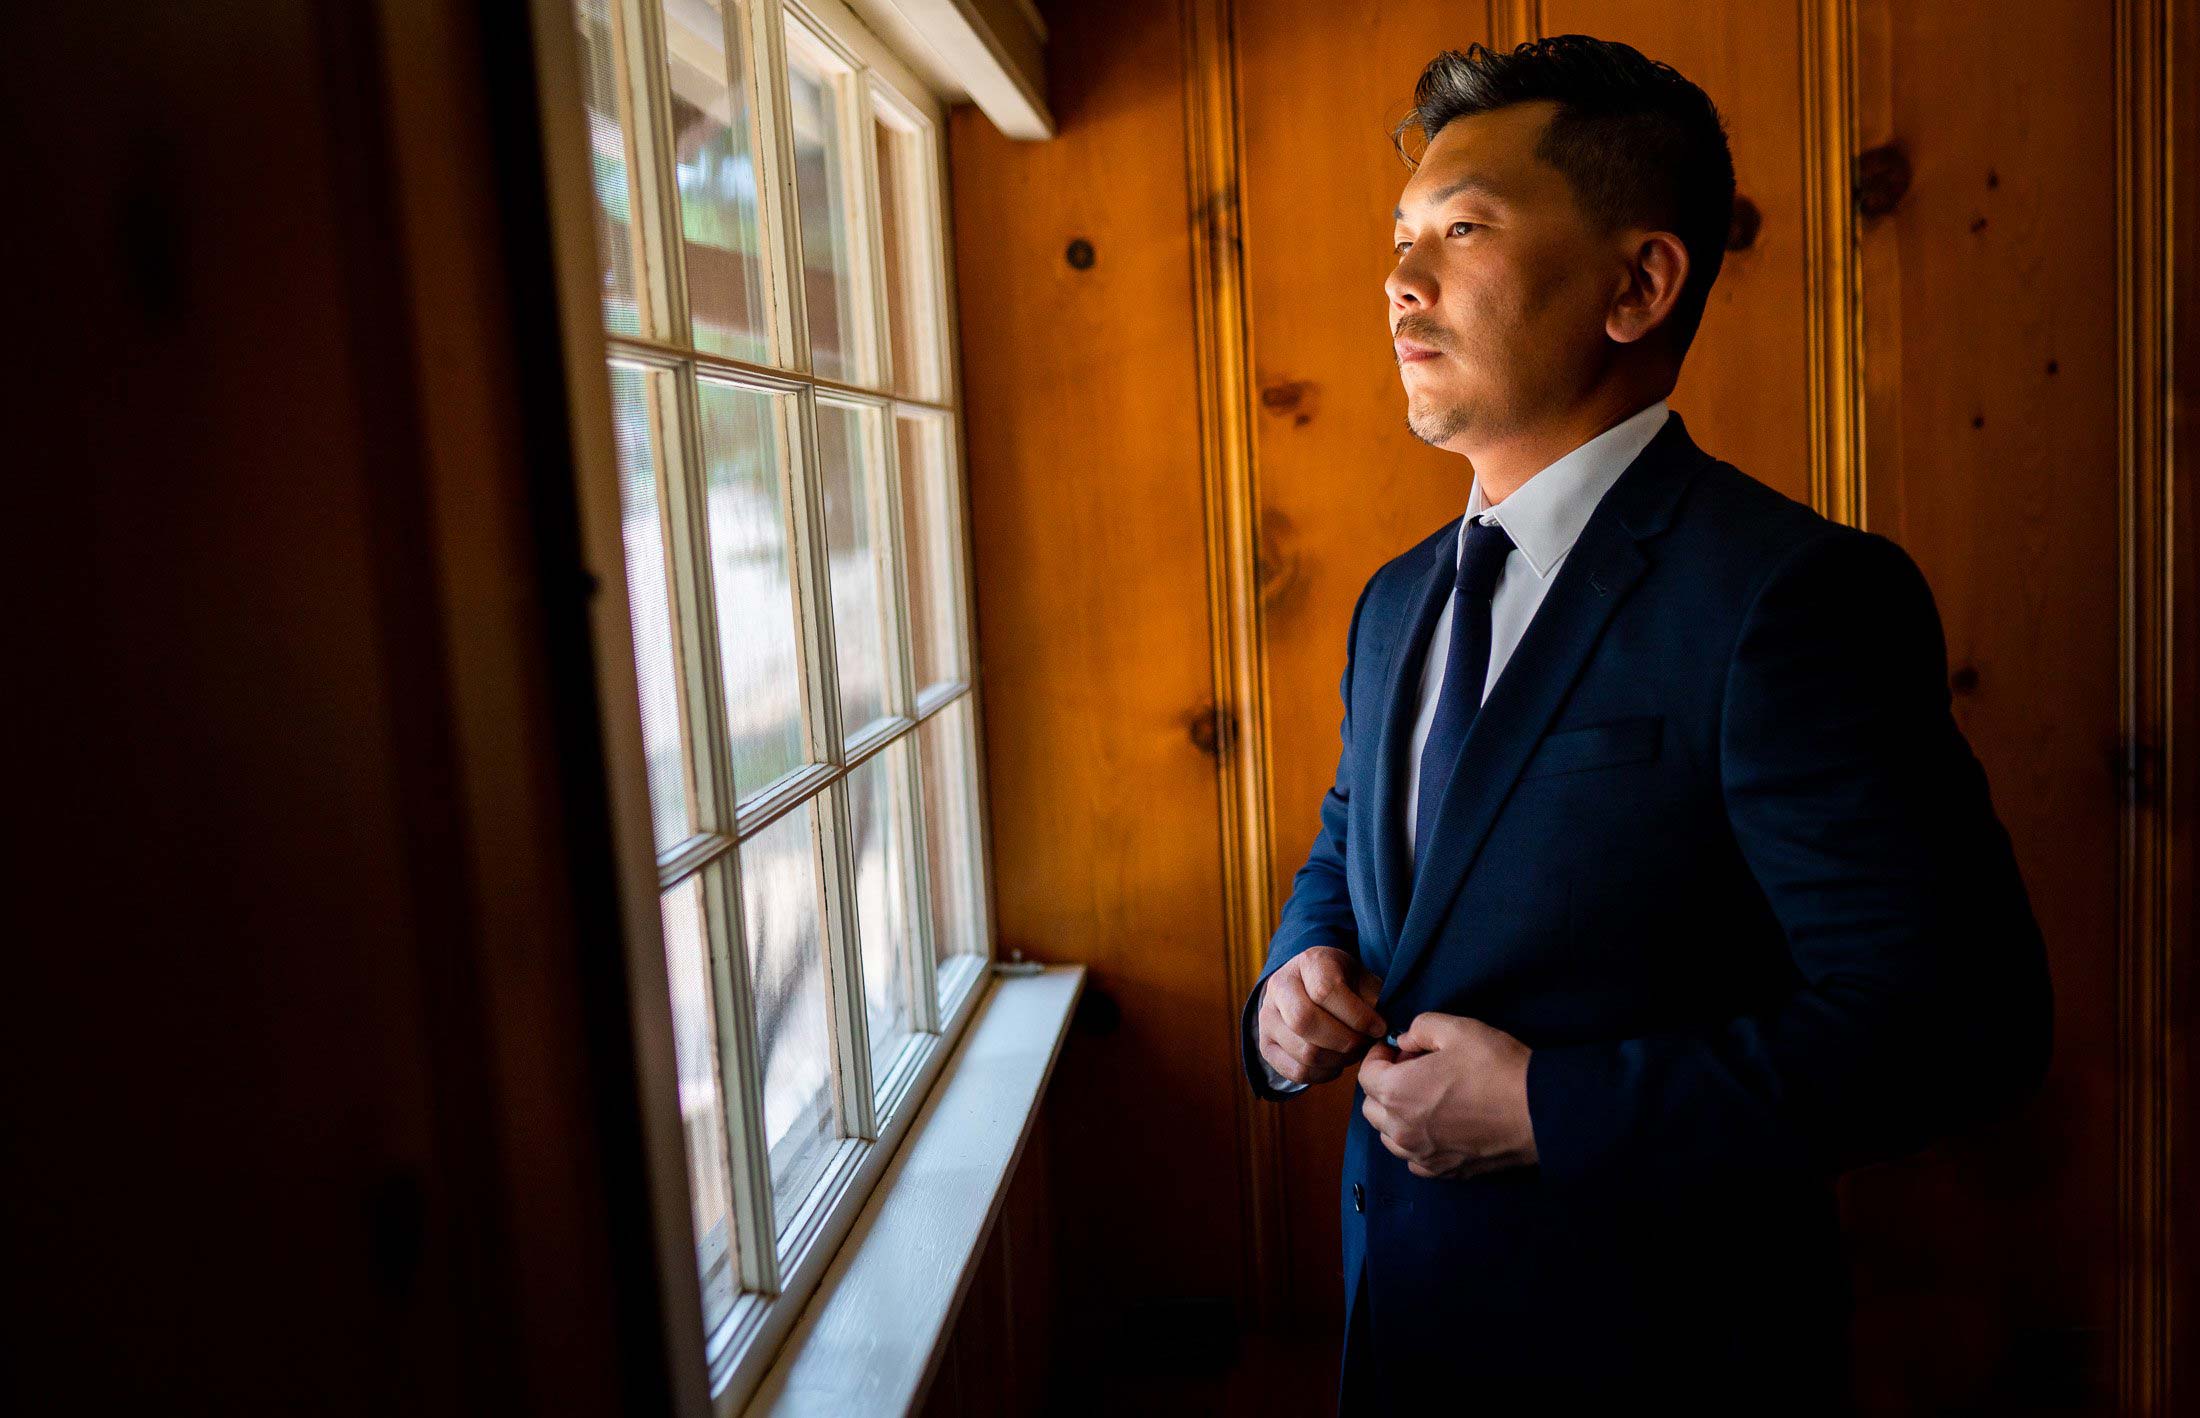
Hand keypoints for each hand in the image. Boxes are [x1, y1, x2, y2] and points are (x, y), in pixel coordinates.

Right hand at [1256, 946, 1385, 1086]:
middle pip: (1306, 1022)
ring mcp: (1267, 1016)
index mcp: (1308, 962)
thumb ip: (1374, 999)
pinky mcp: (1265, 1045)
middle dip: (1345, 1041)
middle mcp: (1279, 986)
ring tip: (1351, 1053)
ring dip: (1337, 1060)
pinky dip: (1322, 1074)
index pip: (1326, 990)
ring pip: (1303, 1051)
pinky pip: (1295, 1071)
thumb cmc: (1344, 983)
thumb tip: (1384, 1031)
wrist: (1308, 986)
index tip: (1379, 1027)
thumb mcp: (1361, 978)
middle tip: (1363, 1044)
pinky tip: (1335, 1063)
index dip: (1357, 1015)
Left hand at [1357, 1012, 1537, 1178]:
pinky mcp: (1446, 1171)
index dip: (1378, 1057)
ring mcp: (1423, 1155)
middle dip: (1384, 1085)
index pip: (1365, 1075)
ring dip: (1396, 1116)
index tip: (1397, 1049)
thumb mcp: (1456, 1028)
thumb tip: (1405, 1040)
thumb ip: (1419, 1027)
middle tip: (1412, 1069)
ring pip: (1389, 1137)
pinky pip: (1414, 1159)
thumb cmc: (1496, 1067)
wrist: (1538, 1111)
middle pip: (1372, 1108)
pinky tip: (1437, 1127)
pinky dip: (1417, 1143)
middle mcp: (1402, 1130)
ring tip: (1424, 1098)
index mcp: (1397, 1093)